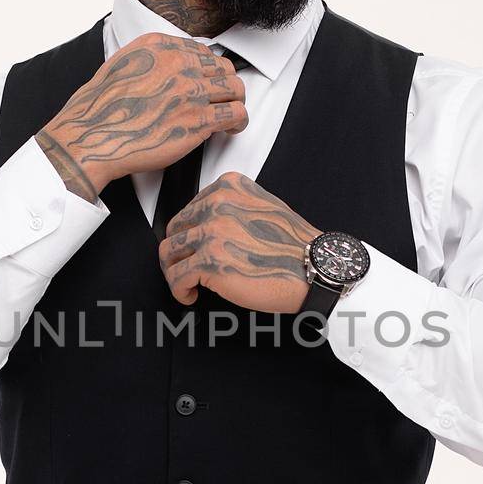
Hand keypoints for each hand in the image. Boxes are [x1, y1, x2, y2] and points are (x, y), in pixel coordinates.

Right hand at [36, 32, 247, 200]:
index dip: (206, 69)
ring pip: (235, 87)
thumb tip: (164, 71)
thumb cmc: (98, 109)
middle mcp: (178, 63)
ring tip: (230, 113)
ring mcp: (190, 91)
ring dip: (236, 101)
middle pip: (221, 67)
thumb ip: (147, 62)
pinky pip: (236, 113)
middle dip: (224, 83)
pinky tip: (232, 128)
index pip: (200, 50)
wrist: (92, 135)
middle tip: (221, 98)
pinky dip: (239, 121)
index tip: (205, 82)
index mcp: (158, 46)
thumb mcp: (119, 65)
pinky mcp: (199, 120)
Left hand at [159, 171, 322, 311]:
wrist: (314, 268)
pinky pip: (176, 278)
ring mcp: (212, 232)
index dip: (189, 235)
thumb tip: (203, 225)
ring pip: (168, 253)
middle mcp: (217, 204)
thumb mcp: (262, 207)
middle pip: (174, 230)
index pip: (188, 209)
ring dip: (174, 272)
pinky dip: (179, 291)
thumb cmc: (293, 246)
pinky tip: (191, 295)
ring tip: (187, 283)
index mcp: (229, 188)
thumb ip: (231, 208)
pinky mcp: (210, 261)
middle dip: (178, 253)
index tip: (194, 249)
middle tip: (187, 268)